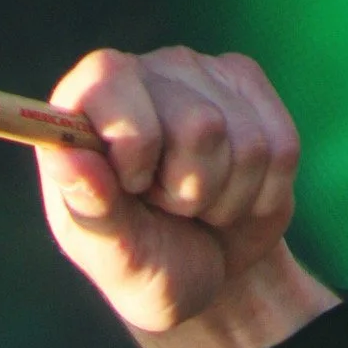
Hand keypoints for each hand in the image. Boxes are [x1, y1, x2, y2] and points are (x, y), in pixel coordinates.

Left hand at [39, 47, 337, 347]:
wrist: (208, 275)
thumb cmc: (146, 265)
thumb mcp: (113, 254)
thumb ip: (90, 204)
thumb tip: (65, 155)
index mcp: (84, 104)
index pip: (110, 82)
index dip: (134, 148)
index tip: (132, 188)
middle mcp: (142, 73)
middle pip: (199, 126)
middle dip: (190, 191)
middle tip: (167, 207)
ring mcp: (201, 73)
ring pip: (246, 141)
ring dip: (226, 198)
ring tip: (198, 207)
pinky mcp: (250, 87)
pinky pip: (282, 148)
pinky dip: (261, 195)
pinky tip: (233, 197)